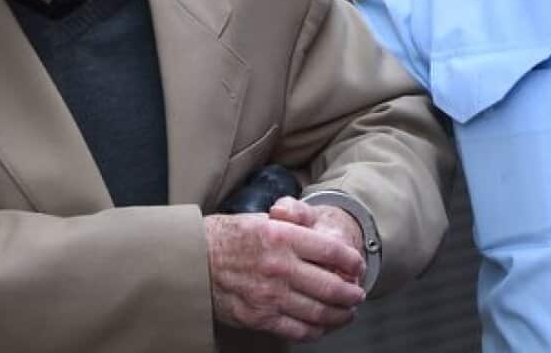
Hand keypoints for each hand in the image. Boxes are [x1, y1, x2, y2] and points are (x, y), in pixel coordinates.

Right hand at [204, 213, 365, 341]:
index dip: (352, 261)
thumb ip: (293, 223)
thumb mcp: (261, 220)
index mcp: (281, 237)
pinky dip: (317, 331)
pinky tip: (323, 326)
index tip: (357, 266)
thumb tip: (322, 234)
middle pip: (332, 286)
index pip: (332, 251)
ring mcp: (269, 295)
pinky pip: (298, 330)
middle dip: (352, 293)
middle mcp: (278, 266)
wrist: (192, 261)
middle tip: (358, 294)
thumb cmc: (227, 237)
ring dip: (341, 314)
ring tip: (347, 312)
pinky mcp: (259, 317)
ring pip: (319, 312)